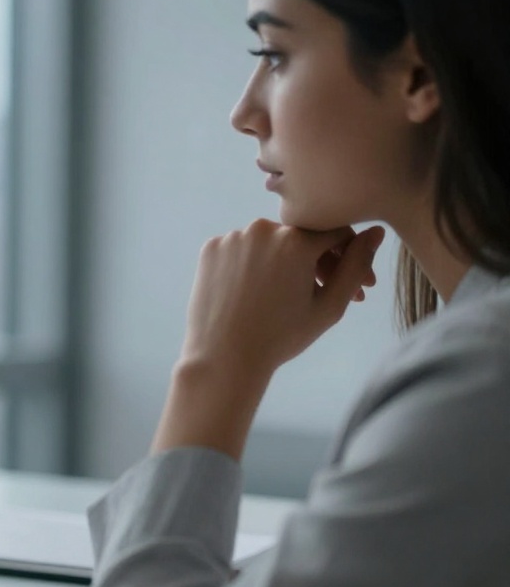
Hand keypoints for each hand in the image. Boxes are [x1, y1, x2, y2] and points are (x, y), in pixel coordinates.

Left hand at [179, 219, 384, 379]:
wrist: (223, 357)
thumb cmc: (281, 337)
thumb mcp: (330, 306)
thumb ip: (356, 265)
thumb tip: (375, 232)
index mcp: (296, 240)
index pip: (337, 232)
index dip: (351, 256)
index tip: (358, 284)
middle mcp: (263, 229)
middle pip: (302, 237)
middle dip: (319, 261)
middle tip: (325, 293)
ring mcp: (233, 237)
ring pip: (271, 242)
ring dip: (285, 261)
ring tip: (289, 295)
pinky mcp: (211, 248)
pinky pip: (242, 248)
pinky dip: (253, 264)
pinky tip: (258, 292)